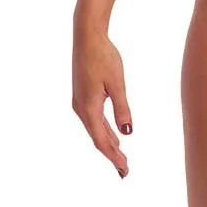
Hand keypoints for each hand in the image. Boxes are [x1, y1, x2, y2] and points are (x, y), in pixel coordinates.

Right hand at [72, 25, 132, 177]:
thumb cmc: (103, 57)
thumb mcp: (117, 83)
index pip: (102, 141)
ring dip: (107, 142)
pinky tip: (112, 131)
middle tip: (124, 169)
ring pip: (94, 128)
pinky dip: (103, 129)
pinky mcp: (82, 94)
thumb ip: (122, 108)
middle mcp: (81, 109)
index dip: (114, 157)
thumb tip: (127, 132)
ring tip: (120, 155)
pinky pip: (93, 118)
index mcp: (89, 108)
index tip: (124, 170)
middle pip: (97, 138)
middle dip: (111, 154)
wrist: (87, 37)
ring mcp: (79, 101)